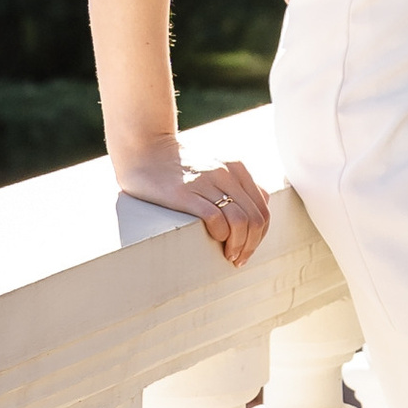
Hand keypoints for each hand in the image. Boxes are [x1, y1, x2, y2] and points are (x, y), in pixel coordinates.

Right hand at [114, 150, 270, 266]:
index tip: (247, 250)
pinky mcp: (185, 193)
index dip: (260, 235)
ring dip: (239, 245)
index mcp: (237, 169)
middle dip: (251, 245)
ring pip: (241, 221)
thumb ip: (236, 182)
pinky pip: (215, 218)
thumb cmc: (178, 163)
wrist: (144, 147)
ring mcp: (206, 182)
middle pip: (255, 218)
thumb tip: (256, 208)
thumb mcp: (215, 167)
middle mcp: (227, 173)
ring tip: (228, 256)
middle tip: (238, 259)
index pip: (263, 209)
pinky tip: (214, 241)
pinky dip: (221, 235)